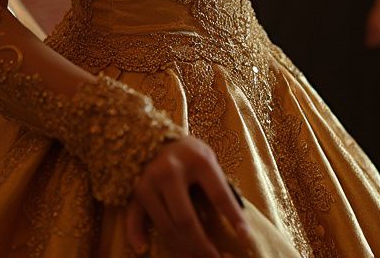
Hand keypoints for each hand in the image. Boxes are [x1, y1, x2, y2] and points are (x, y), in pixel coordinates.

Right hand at [125, 136, 249, 257]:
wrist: (155, 134)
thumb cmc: (189, 153)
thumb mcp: (207, 158)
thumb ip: (217, 184)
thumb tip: (237, 221)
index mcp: (196, 160)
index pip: (218, 193)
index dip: (232, 216)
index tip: (245, 236)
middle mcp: (170, 171)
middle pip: (186, 219)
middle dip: (202, 245)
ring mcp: (149, 182)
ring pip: (165, 226)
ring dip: (182, 248)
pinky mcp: (135, 192)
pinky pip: (133, 218)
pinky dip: (136, 235)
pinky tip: (144, 248)